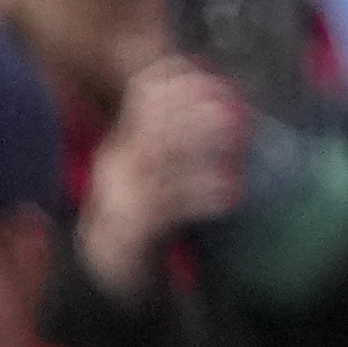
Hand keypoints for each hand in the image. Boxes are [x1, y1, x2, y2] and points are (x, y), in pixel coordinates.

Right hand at [79, 55, 253, 301]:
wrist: (108, 266)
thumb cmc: (145, 211)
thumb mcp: (156, 169)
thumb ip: (176, 136)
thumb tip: (225, 100)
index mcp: (124, 144)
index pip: (142, 99)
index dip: (179, 84)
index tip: (219, 80)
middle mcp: (117, 165)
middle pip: (152, 129)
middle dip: (192, 113)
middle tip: (236, 108)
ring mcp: (122, 197)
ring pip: (158, 164)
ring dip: (200, 149)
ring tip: (239, 143)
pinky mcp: (133, 230)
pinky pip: (167, 208)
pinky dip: (200, 196)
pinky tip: (231, 192)